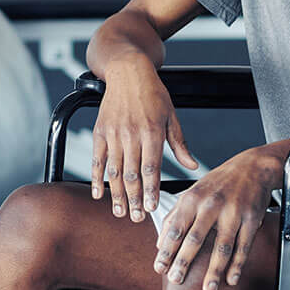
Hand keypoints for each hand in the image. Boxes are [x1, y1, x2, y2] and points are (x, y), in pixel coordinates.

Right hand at [90, 62, 199, 221]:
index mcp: (152, 132)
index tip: (151, 208)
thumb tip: (192, 166)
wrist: (128, 71)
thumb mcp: (172, 117)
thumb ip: (179, 144)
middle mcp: (131, 134)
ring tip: (120, 211)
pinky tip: (98, 194)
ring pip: (114, 170)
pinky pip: (97, 159)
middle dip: (134, 198)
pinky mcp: (100, 131)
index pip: (151, 168)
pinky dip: (96, 178)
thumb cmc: (153, 94)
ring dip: (116, 194)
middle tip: (136, 217)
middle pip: (131, 174)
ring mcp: (113, 133)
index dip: (150, 190)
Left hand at [153, 150, 276, 289]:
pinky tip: (231, 279)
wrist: (252, 167)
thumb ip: (173, 217)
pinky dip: (237, 265)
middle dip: (184, 262)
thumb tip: (159, 243)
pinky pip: (243, 246)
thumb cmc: (218, 183)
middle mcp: (211, 205)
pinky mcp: (251, 219)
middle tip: (176, 281)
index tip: (159, 269)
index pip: (175, 229)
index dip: (166, 251)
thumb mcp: (192, 193)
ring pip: (222, 246)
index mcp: (192, 199)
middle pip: (195, 239)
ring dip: (214, 270)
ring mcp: (233, 212)